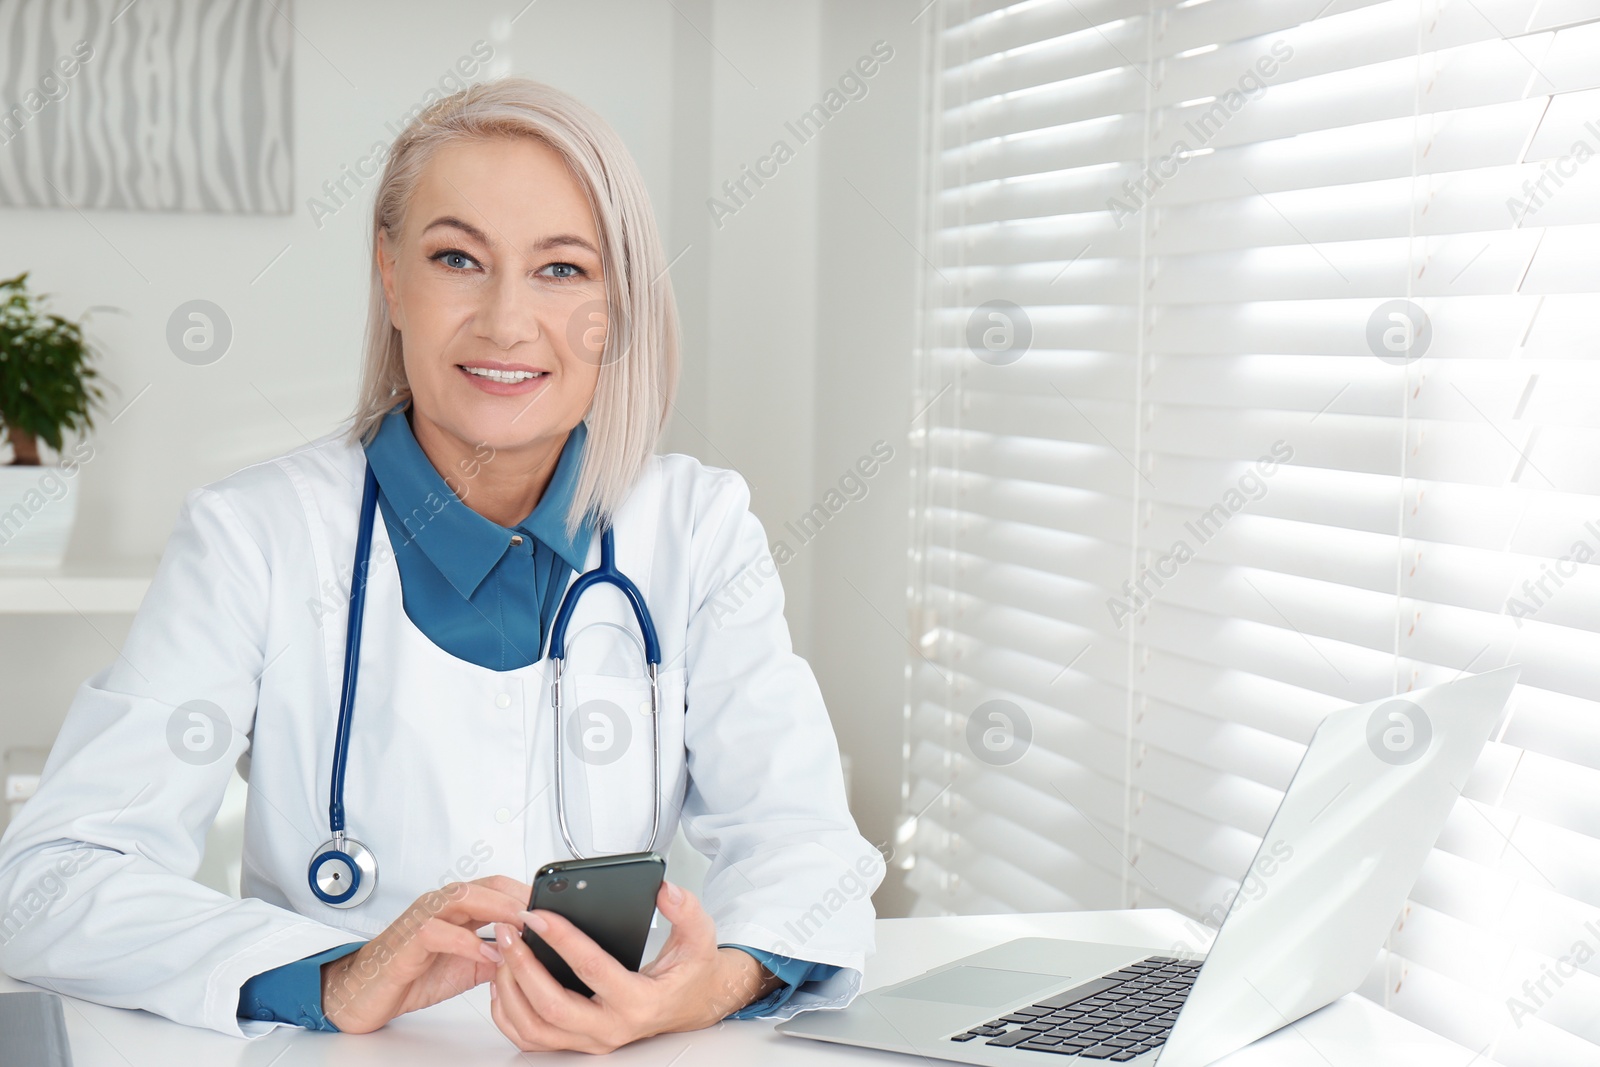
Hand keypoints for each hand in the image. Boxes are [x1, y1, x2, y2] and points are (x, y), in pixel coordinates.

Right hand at [321, 875, 531, 1033]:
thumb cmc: (412, 974)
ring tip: (523, 929)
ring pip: (464, 897)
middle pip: (487, 885)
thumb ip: (498, 957)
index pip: (499, 887)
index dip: (526, 894)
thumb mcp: (469, 967)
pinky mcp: (407, 940)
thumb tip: (536, 956)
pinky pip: (439, 932)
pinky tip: (487, 955)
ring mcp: (423, 918)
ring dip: (497, 910)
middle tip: (547, 916)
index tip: (555, 909)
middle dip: (519, 898)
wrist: (363, 993)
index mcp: (457, 908)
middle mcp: (440, 905)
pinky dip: (467, 942)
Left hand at [488, 879, 783, 1052]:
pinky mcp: (577, 1043)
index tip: (539, 914)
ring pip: (534, 1028)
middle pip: (552, 1006)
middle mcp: (612, 1027)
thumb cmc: (689, 973)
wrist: (690, 1005)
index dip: (562, 939)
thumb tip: (664, 891)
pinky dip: (509, 1013)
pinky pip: (531, 1039)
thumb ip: (686, 910)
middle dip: (523, 966)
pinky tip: (505, 981)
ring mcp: (591, 1039)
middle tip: (510, 932)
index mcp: (639, 1001)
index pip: (592, 969)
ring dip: (510, 991)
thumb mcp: (699, 937)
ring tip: (504, 953)